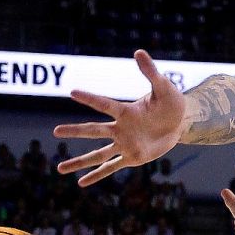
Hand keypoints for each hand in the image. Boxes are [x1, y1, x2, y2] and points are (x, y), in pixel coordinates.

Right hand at [54, 51, 185, 186]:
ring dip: (79, 162)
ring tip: (59, 169)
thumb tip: (139, 51)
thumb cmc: (171, 102)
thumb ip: (150, 72)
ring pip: (97, 154)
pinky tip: (81, 183)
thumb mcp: (163, 87)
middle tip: (55, 132)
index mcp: (126, 111)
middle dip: (75, 132)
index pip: (105, 104)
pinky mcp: (132, 157)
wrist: (180, 122)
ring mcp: (124, 144)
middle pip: (94, 131)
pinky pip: (111, 167)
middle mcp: (120, 128)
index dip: (91, 98)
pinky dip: (97, 175)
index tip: (72, 91)